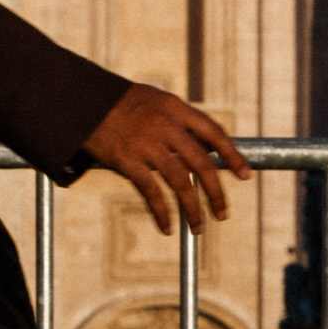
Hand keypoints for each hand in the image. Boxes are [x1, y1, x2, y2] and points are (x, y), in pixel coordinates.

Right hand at [81, 83, 247, 233]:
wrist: (82, 102)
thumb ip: (179, 122)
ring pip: (181, 183)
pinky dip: (162, 212)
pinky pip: (151, 192)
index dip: (232, 155)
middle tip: (223, 213)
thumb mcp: (155, 101)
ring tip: (199, 227)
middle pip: (202, 164)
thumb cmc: (120, 103)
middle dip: (216, 193)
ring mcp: (147, 144)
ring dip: (193, 209)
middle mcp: (165, 126)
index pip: (213, 132)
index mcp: (176, 108)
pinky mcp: (127, 161)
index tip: (245, 176)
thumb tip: (203, 148)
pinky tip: (167, 227)